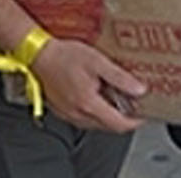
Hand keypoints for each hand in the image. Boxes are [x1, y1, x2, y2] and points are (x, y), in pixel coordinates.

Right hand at [30, 38, 144, 133]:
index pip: (119, 124)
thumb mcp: (97, 61)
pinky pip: (83, 119)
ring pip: (96, 124)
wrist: (37, 54)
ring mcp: (69, 114)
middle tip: (131, 104)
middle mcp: (78, 113)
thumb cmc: (63, 55)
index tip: (144, 114)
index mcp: (89, 104)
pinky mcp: (62, 111)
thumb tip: (139, 90)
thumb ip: (119, 77)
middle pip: (109, 126)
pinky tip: (94, 97)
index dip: (135, 122)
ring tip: (113, 98)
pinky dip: (94, 112)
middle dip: (123, 118)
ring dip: (108, 116)